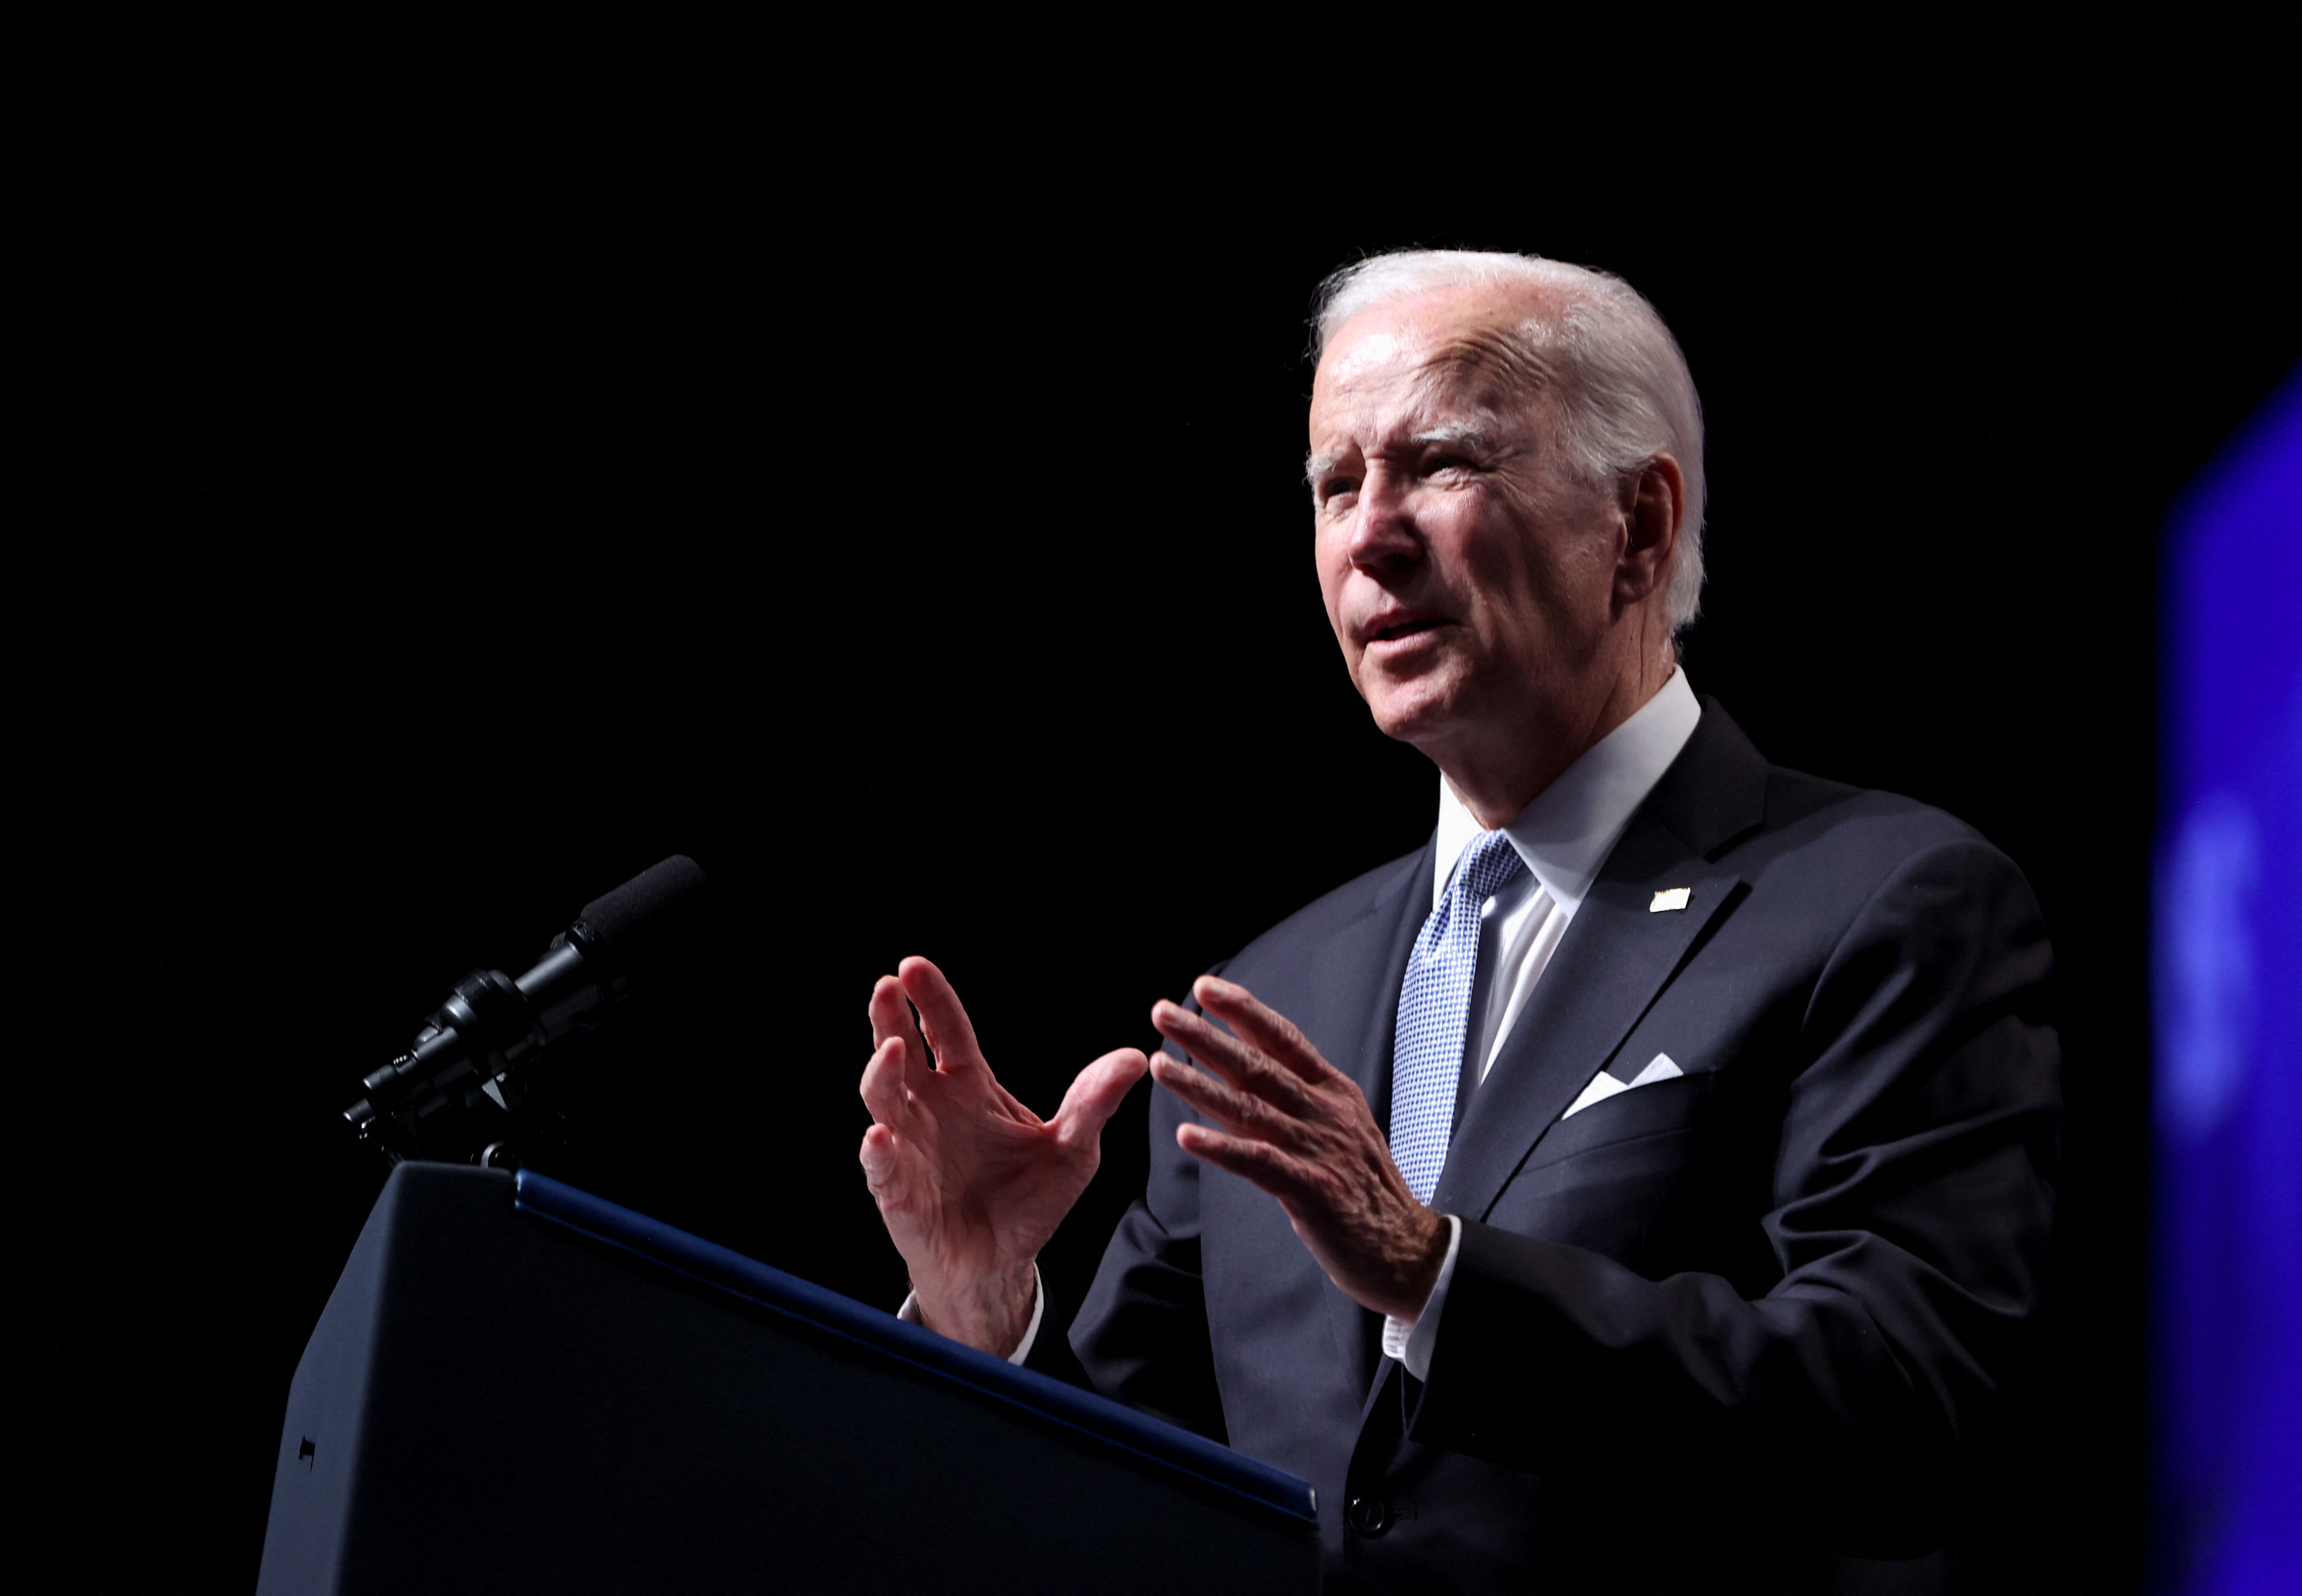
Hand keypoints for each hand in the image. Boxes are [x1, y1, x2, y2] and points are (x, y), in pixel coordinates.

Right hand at [860, 956, 1147, 1356]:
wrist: (1002, 1262)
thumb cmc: (1030, 1199)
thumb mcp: (1074, 1148)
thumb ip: (1094, 1102)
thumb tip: (1134, 1056)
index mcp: (969, 1086)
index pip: (948, 1032)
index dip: (932, 1000)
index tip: (915, 967)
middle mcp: (932, 1107)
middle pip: (902, 1051)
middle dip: (891, 1017)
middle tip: (888, 983)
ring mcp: (909, 1146)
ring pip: (883, 1098)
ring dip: (882, 1072)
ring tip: (893, 1049)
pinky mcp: (897, 1191)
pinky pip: (881, 1166)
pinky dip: (877, 1151)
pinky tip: (881, 1136)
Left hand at [1150, 975, 1449, 1322]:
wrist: (1409, 1250)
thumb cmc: (1365, 1189)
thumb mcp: (1337, 1127)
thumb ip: (1294, 1096)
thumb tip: (1243, 1064)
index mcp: (1333, 1092)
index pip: (1283, 1039)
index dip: (1244, 1010)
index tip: (1205, 987)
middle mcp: (1326, 1112)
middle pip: (1257, 1065)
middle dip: (1206, 1036)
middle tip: (1163, 1013)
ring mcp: (1320, 1149)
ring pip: (1250, 1108)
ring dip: (1200, 1085)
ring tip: (1161, 1065)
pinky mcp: (1313, 1190)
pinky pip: (1259, 1163)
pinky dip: (1221, 1148)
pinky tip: (1186, 1136)